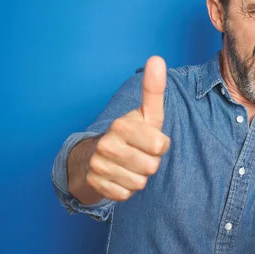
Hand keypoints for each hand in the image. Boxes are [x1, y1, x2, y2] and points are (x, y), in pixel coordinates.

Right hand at [86, 56, 169, 201]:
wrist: (94, 156)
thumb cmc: (130, 133)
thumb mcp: (146, 113)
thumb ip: (153, 89)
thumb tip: (157, 58)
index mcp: (121, 125)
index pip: (160, 146)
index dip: (159, 145)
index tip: (149, 139)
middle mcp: (106, 145)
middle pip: (151, 167)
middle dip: (149, 163)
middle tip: (139, 153)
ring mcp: (99, 166)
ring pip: (139, 183)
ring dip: (138, 177)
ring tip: (129, 165)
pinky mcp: (96, 185)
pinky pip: (125, 195)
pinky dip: (126, 189)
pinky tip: (119, 177)